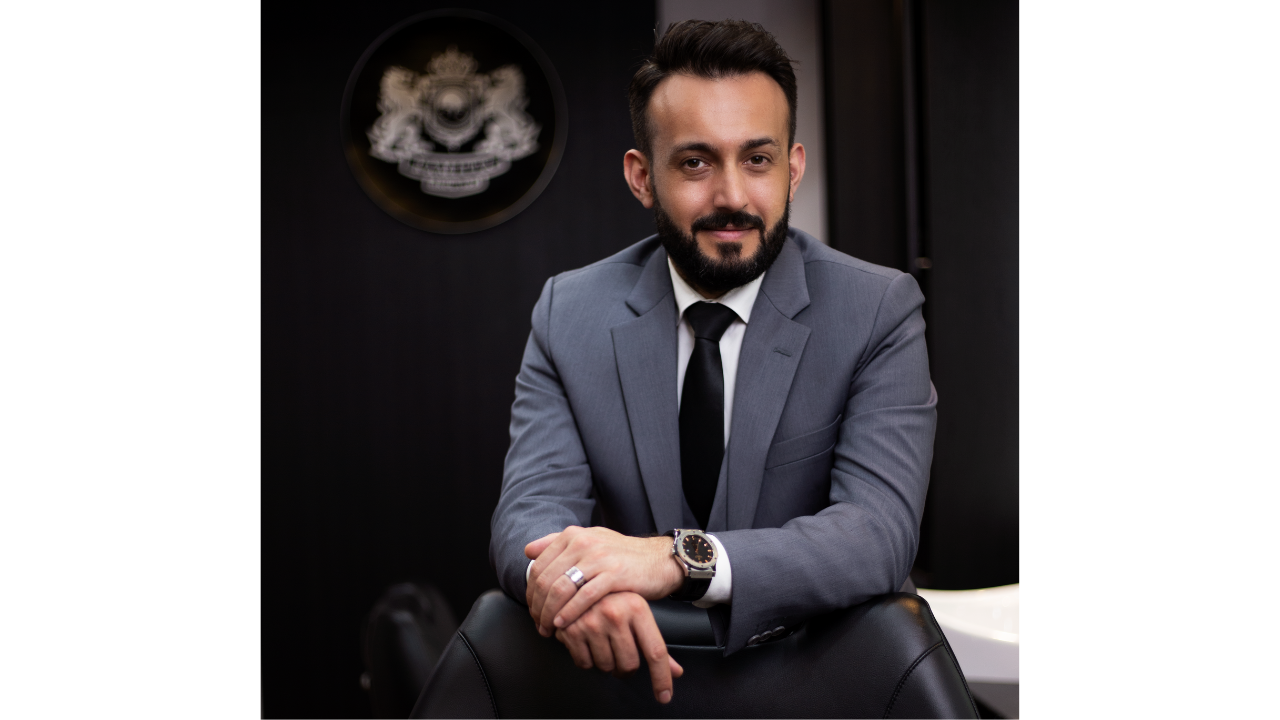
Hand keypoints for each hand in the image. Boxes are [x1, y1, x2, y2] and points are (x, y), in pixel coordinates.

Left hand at [524, 526, 683, 635]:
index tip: (532, 610)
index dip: (530, 593)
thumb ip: (557, 544)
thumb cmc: (621, 555)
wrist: (658, 559)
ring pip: (561, 589)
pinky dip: (569, 613)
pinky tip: (564, 624)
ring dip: (549, 613)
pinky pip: (584, 597)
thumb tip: (528, 551)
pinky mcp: (614, 574)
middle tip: (538, 624)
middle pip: (546, 580)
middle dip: (537, 607)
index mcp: (572, 535)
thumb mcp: (589, 542)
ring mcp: (598, 558)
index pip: (539, 567)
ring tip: (548, 628)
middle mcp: (583, 542)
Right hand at [554, 591, 683, 702]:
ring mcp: (592, 621)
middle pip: (629, 664)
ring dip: (606, 663)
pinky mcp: (571, 630)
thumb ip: (655, 646)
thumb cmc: (612, 600)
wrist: (576, 583)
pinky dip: (587, 660)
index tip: (664, 696)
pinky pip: (585, 664)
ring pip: (606, 667)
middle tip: (621, 657)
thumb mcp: (637, 615)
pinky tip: (587, 643)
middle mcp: (616, 613)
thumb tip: (676, 672)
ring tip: (602, 644)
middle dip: (626, 668)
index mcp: (637, 608)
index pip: (655, 651)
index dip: (661, 678)